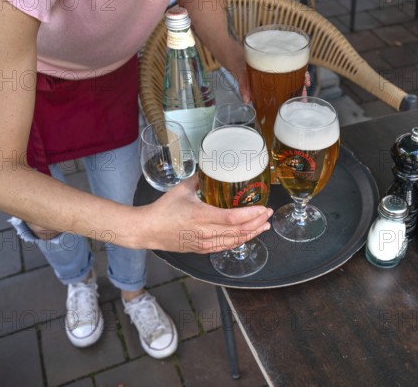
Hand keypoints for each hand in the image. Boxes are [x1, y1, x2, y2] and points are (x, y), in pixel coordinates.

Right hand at [138, 176, 272, 253]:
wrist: (148, 230)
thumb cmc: (163, 209)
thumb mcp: (182, 189)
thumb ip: (199, 179)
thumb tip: (212, 168)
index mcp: (201, 215)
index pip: (233, 218)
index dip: (251, 214)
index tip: (264, 208)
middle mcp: (205, 232)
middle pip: (238, 231)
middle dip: (257, 223)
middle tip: (269, 214)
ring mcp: (204, 243)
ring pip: (234, 241)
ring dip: (252, 233)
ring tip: (264, 226)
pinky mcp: (202, 249)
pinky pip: (225, 247)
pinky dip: (239, 241)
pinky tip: (247, 236)